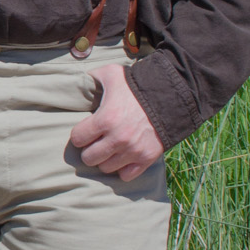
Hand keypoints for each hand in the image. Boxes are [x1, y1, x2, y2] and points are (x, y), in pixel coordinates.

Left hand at [67, 62, 163, 180]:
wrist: (171, 95)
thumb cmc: (138, 84)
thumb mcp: (113, 74)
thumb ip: (93, 76)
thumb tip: (80, 80)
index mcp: (105, 119)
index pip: (77, 139)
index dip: (80, 134)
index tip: (86, 130)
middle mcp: (118, 138)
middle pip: (89, 158)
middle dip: (90, 149)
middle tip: (97, 141)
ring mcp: (133, 150)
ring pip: (106, 168)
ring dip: (106, 159)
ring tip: (110, 148)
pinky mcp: (147, 158)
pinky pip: (126, 175)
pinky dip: (124, 169)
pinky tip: (124, 157)